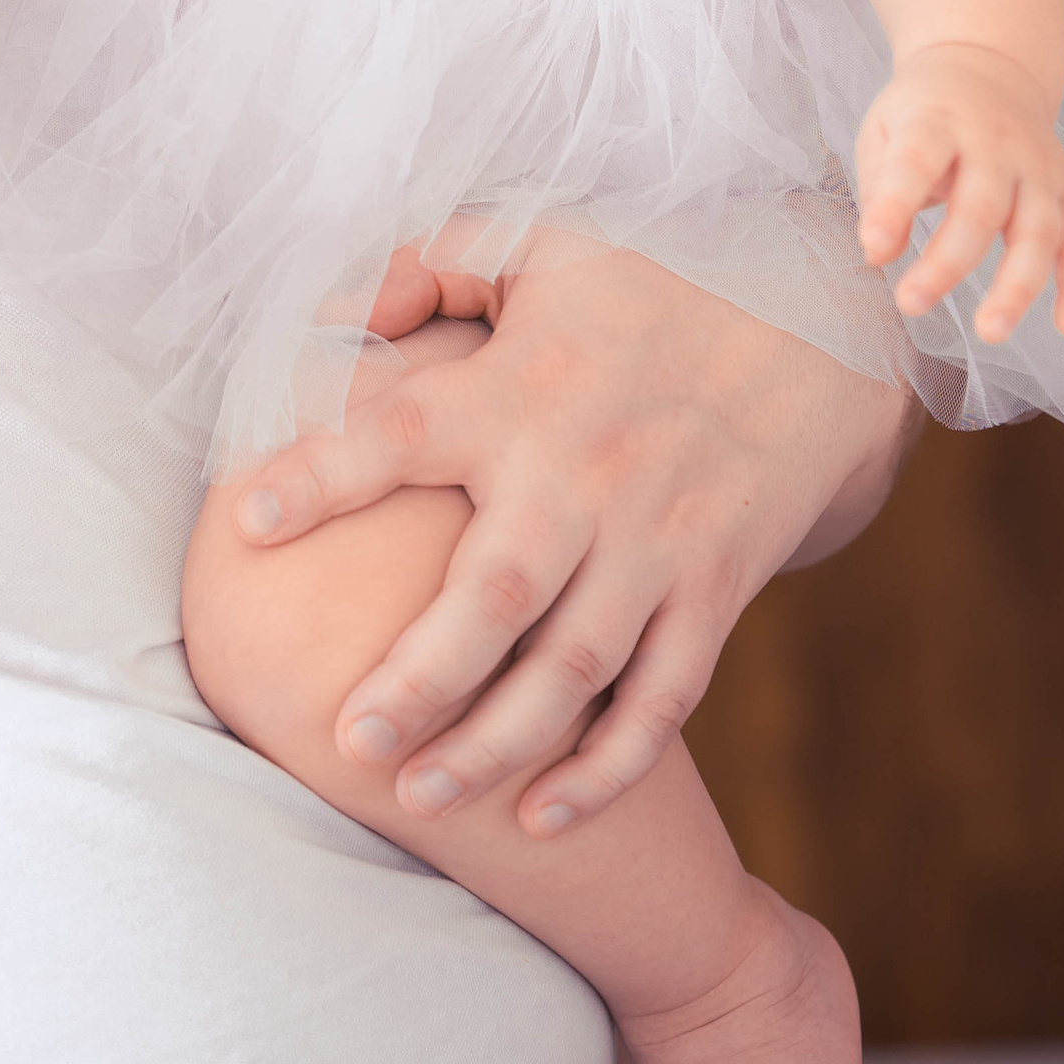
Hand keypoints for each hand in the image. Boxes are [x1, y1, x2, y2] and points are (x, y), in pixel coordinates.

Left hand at [226, 244, 912, 831]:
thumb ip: (431, 267)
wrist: (817, 327)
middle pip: (495, 596)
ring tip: (415, 797)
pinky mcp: (715, 589)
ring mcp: (657, 542)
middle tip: (346, 738)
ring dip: (495, 745)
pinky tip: (542, 817)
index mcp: (522, 387)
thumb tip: (342, 313)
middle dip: (419, 678)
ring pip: (572, 670)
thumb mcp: (540, 245)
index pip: (401, 429)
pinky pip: (661, 698)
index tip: (246, 521)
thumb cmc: (647, 289)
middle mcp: (584, 474)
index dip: (323, 474)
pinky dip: (607, 768)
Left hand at [858, 39, 1063, 341]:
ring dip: (1018, 285)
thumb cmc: (923, 113)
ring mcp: (1038, 167)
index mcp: (939, 120)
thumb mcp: (884, 129)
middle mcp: (996, 142)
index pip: (917, 162)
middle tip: (911, 304)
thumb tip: (878, 254)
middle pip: (980, 206)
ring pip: (1038, 230)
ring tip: (990, 331)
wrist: (988, 65)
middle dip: (948, 262)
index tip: (872, 247)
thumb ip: (879, 188)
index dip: (894, 206)